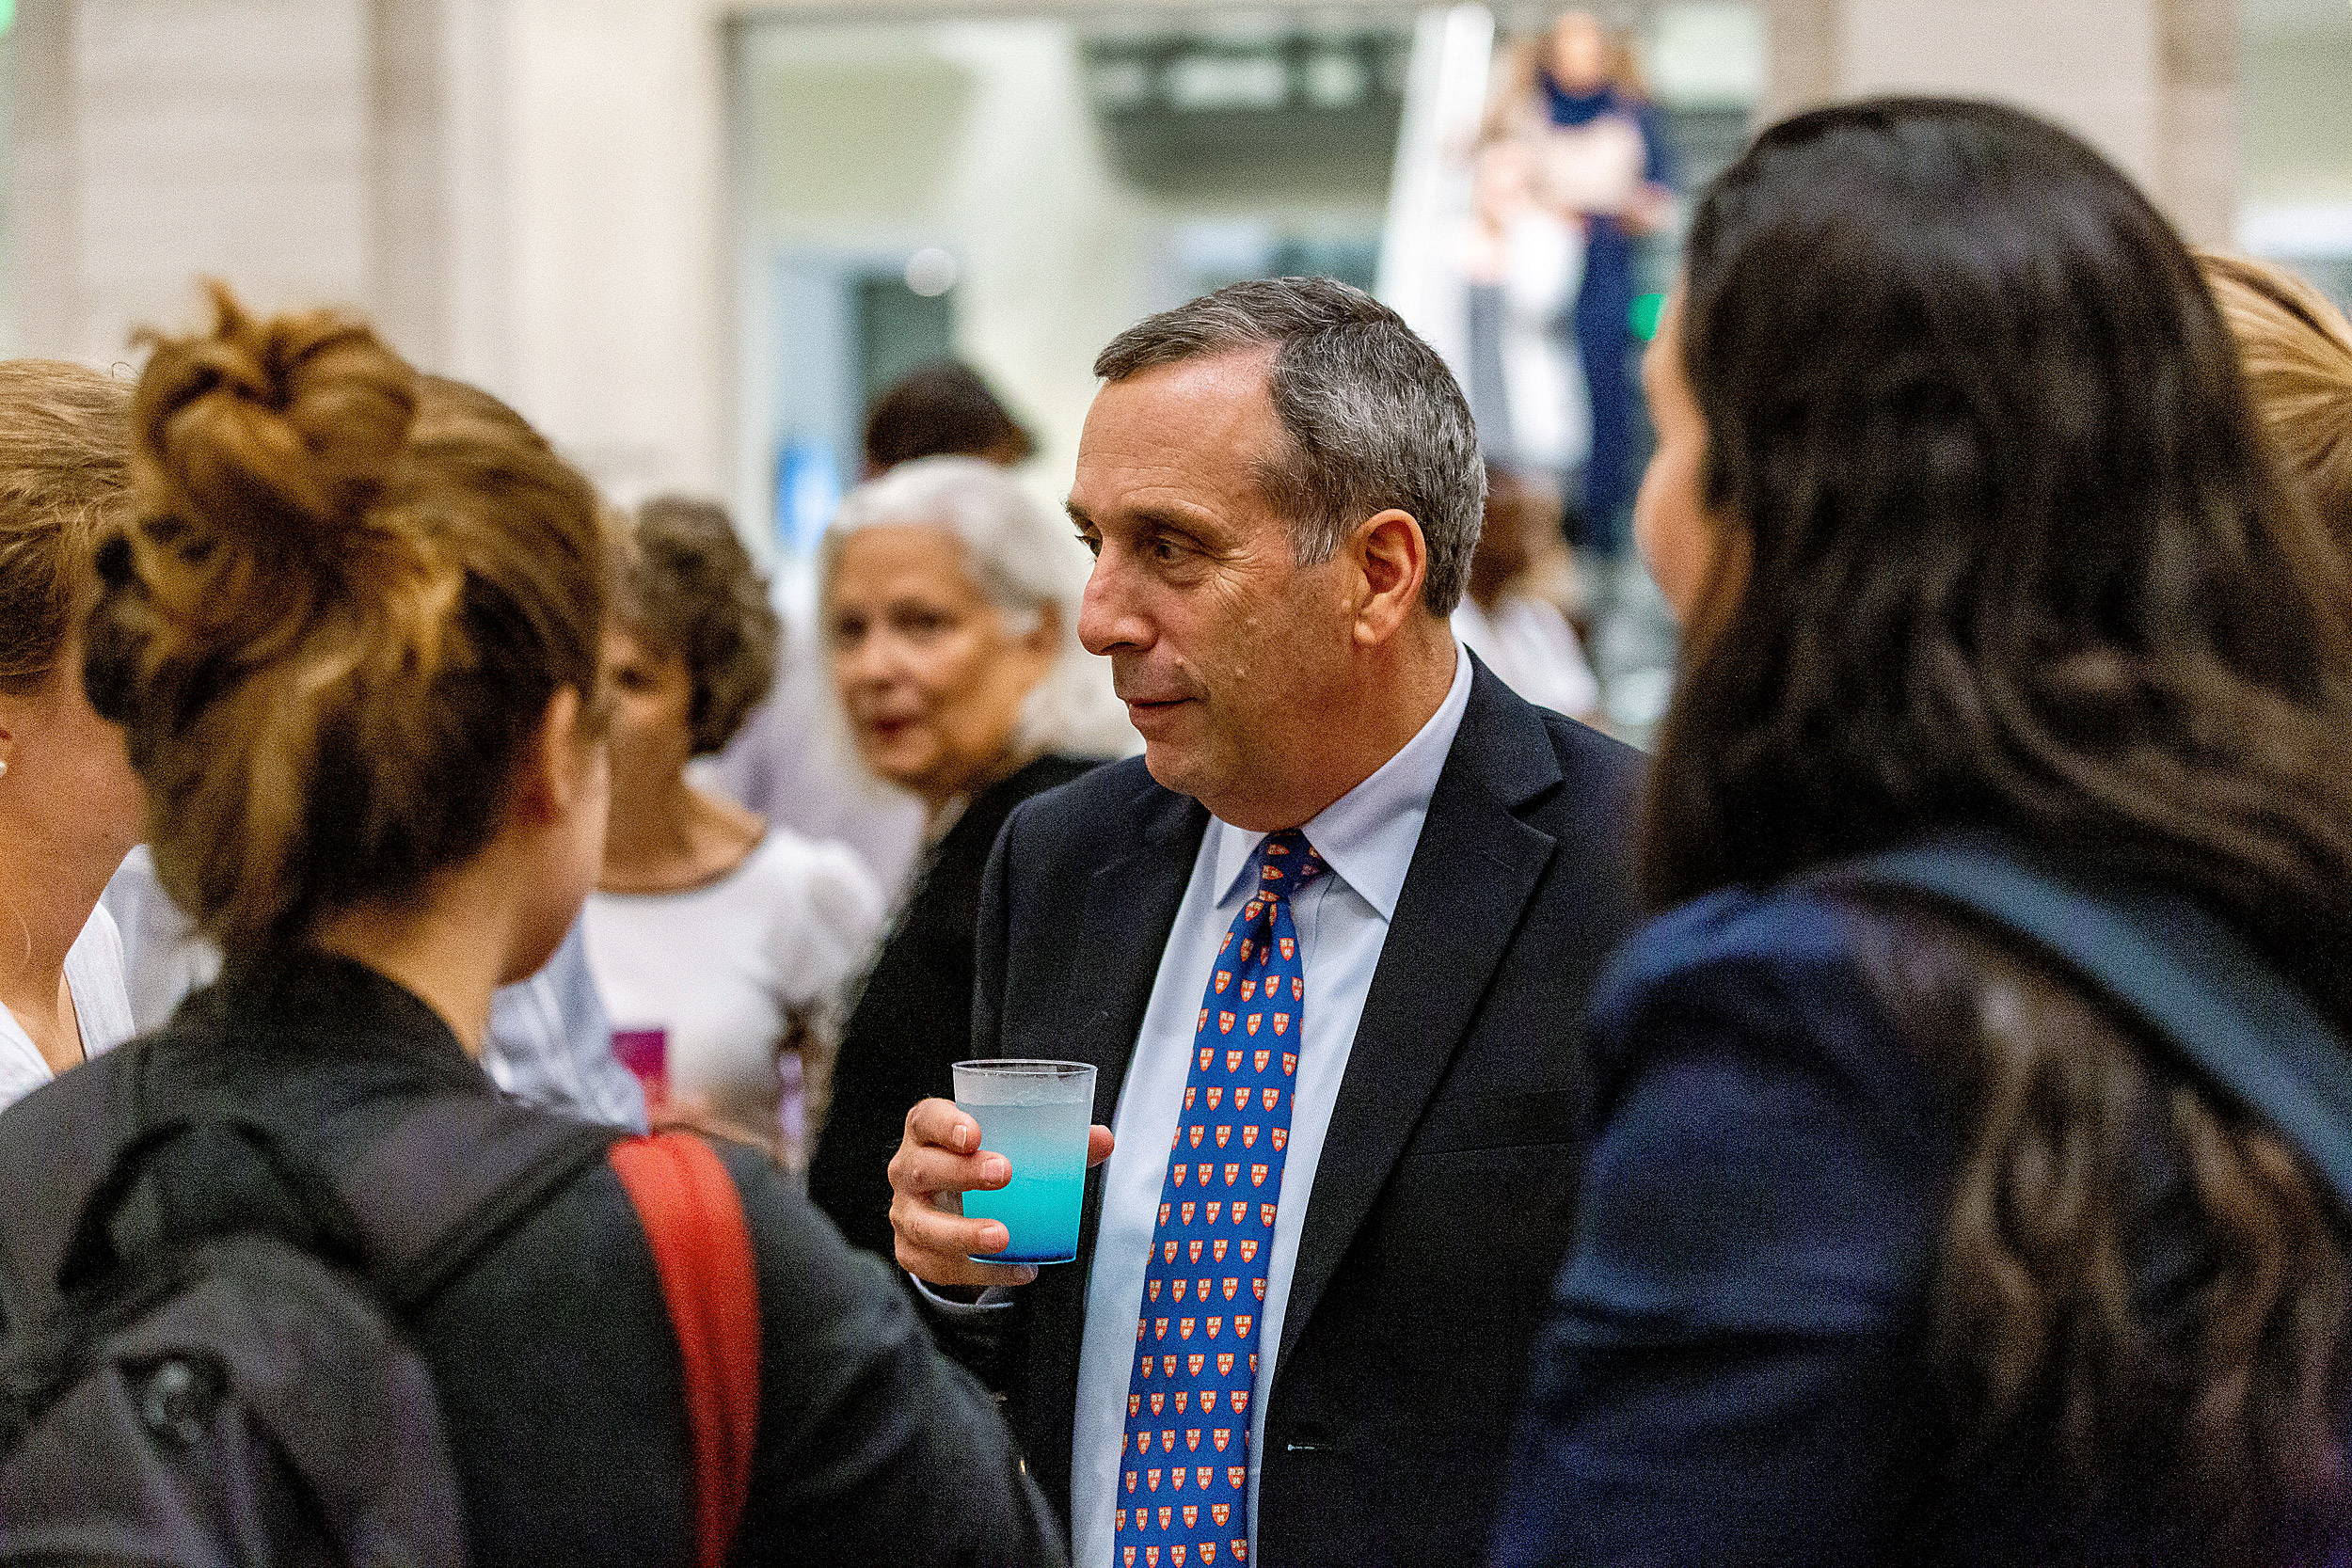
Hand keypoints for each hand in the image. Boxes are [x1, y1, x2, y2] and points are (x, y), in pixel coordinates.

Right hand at [888, 1097, 1114, 1289]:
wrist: (955, 1206)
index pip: (926, 1119)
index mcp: (927, 1132)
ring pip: (922, 1225)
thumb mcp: (1015, 1145)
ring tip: (1003, 1237)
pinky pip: (938, 1266)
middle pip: (922, 1169)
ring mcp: (905, 1212)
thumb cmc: (986, 1162)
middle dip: (962, 1173)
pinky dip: (978, 1272)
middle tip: (1005, 1174)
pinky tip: (1015, 1270)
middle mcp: (907, 1169)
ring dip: (962, 1232)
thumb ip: (1059, 1141)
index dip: (946, 1124)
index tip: (976, 1133)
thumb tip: (1104, 1140)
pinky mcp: (911, 1250)